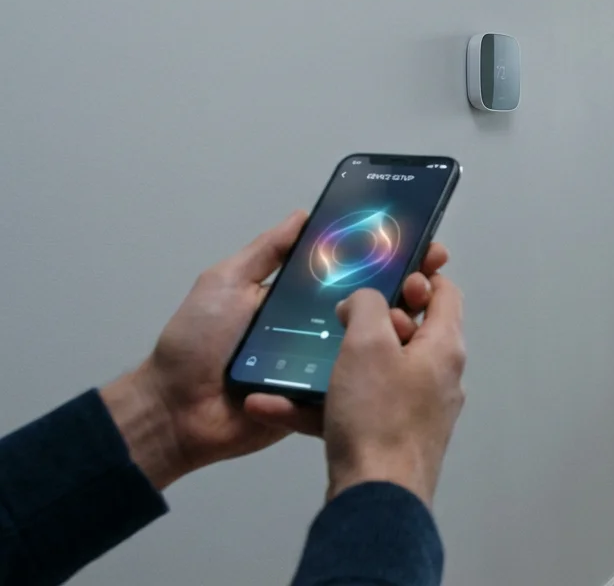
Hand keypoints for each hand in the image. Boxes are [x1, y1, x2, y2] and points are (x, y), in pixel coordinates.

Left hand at [100, 212, 450, 489]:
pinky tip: (394, 363)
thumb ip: (265, 252)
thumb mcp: (225, 283)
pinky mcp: (318, 401)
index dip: (385, 260)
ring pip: (369, 348)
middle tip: (423, 284)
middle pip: (371, 309)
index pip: (351, 273)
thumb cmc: (193, 345)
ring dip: (394, 334)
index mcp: (297, 300)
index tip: (418, 247)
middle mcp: (315, 329)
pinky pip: (350, 387)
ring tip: (410, 321)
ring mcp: (320, 366)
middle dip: (404, 293)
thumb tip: (302, 216)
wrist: (175, 412)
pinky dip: (371, 377)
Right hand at [246, 275, 466, 505]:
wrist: (375, 498)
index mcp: (443, 348)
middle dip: (370, 319)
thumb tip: (362, 302)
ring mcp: (414, 411)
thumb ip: (366, 306)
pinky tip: (273, 404)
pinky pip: (352, 409)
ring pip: (373, 372)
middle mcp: (437, 378)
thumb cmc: (379, 418)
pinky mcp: (387, 439)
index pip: (444, 294)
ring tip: (303, 354)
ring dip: (335, 361)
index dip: (418, 275)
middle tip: (341, 316)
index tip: (386, 271)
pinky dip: (318, 404)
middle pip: (408, 332)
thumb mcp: (368, 343)